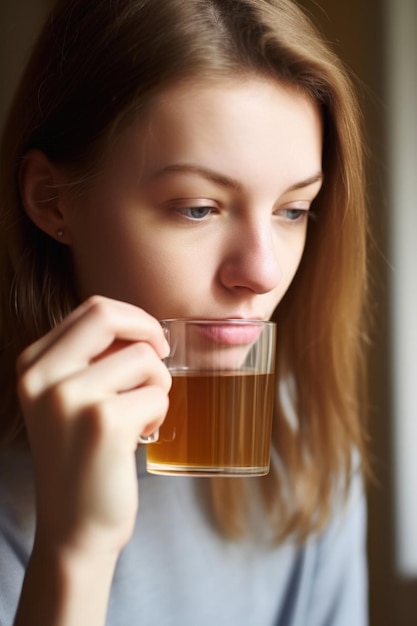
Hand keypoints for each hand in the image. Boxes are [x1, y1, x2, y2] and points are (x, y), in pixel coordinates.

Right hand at [17, 296, 170, 556]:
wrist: (73, 527)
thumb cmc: (81, 457)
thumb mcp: (66, 399)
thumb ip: (91, 359)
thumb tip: (142, 328)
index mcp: (33, 365)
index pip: (92, 309)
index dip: (132, 319)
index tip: (148, 342)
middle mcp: (43, 376)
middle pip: (109, 315)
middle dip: (149, 331)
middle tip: (162, 357)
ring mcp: (70, 398)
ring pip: (144, 358)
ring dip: (158, 385)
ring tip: (140, 416)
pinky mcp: (103, 423)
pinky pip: (157, 395)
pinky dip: (159, 414)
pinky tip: (140, 437)